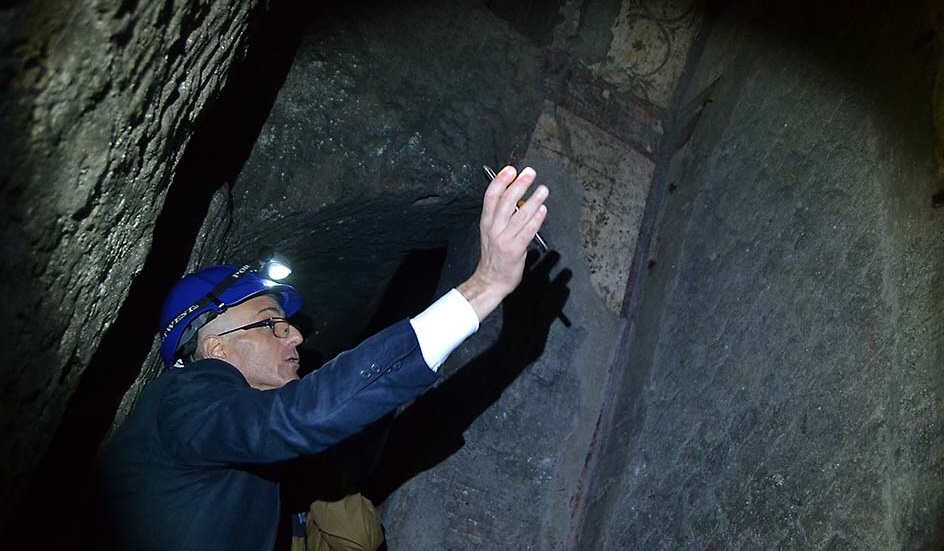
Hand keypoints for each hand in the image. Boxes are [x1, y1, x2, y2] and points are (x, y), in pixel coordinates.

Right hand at [458, 166, 547, 321]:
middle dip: (519, 184)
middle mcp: (493, 228)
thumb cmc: (494, 256)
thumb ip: (504, 216)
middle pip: (506, 201)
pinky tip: (543, 210)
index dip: (500, 181)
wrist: (490, 281)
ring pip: (519, 215)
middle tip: (530, 173)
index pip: (491, 196)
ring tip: (543, 189)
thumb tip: (521, 199)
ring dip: (533, 200)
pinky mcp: (514, 250)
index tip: (511, 170)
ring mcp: (504, 239)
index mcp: (486, 222)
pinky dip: (536, 220)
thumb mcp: (493, 232)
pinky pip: (527, 231)